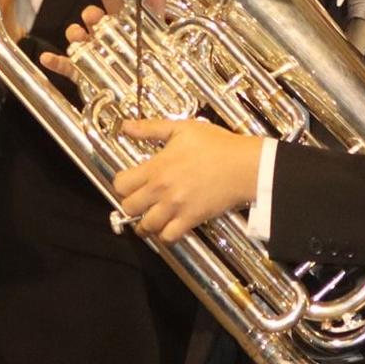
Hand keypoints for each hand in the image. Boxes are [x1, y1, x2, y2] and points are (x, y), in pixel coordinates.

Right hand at [37, 0, 167, 81]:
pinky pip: (65, 64)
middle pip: (91, 17)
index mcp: (119, 23)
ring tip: (78, 36)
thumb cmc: (146, 63)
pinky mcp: (82, 71)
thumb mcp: (155, 37)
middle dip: (90, 14)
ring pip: (77, 37)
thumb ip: (154, 16)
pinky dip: (54, 61)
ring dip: (75, 34)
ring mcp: (91, 52)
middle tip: (93, 16)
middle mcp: (103, 34)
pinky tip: (47, 58)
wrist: (141, 94)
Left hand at [111, 119, 259, 242]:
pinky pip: (168, 237)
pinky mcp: (191, 220)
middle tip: (139, 200)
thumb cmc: (217, 145)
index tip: (129, 182)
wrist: (244, 165)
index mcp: (156, 168)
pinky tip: (167, 227)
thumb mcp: (181, 128)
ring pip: (145, 226)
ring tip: (149, 217)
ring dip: (144, 223)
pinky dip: (164, 235)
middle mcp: (161, 191)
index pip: (121, 184)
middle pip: (128, 208)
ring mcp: (176, 207)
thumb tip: (126, 126)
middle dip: (130, 204)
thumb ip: (150, 128)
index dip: (121, 184)